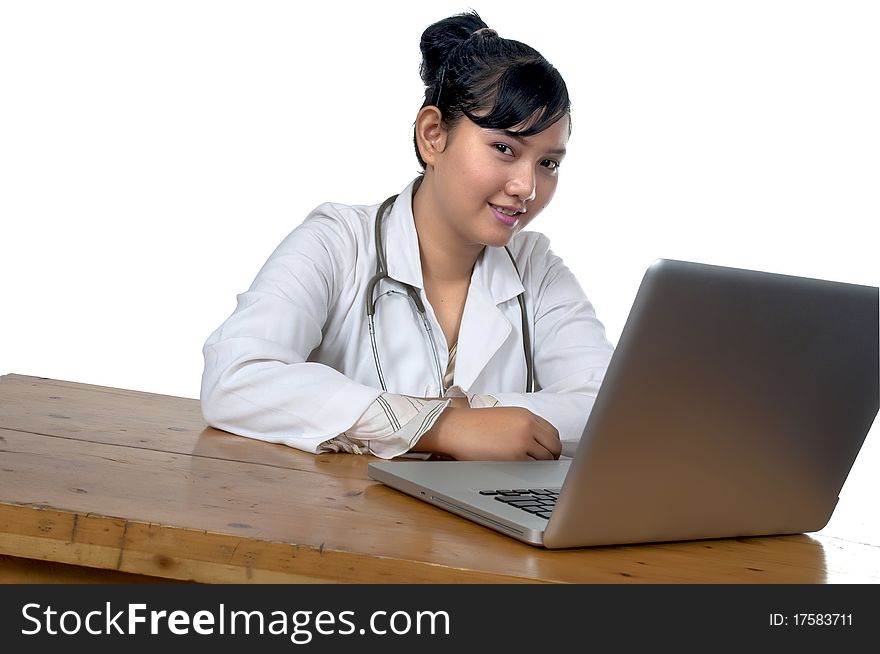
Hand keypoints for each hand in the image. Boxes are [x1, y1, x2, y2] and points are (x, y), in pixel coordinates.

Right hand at [416, 406, 560, 460]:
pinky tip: (519, 471)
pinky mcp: (515, 457)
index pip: (553, 433)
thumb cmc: (473, 425)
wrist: (455, 428)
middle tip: (542, 464)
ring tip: (526, 468)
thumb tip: (538, 442)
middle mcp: (528, 426)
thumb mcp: (504, 417)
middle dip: (551, 457)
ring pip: (545, 460)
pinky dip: (529, 472)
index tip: (548, 452)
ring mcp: (523, 442)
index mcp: (526, 415)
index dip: (552, 445)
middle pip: (554, 447)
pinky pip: (533, 469)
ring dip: (539, 466)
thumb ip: (524, 425)